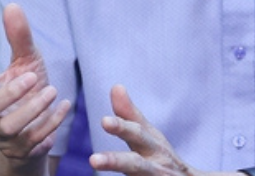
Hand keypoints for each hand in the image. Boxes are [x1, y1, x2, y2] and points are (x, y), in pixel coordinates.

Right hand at [0, 3, 71, 166]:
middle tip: (32, 77)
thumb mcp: (26, 61)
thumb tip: (12, 4)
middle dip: (8, 94)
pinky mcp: (22, 148)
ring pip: (10, 128)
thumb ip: (19, 38)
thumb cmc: (26, 87)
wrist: (36, 126)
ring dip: (32, 109)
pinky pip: (34, 140)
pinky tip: (65, 106)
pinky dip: (51, 123)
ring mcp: (4, 135)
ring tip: (52, 90)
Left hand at [89, 84, 205, 174]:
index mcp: (152, 147)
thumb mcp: (149, 135)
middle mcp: (155, 166)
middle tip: (94, 160)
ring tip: (95, 163)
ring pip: (136, 175)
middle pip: (135, 165)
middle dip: (115, 161)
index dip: (122, 128)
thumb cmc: (161, 157)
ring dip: (116, 168)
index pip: (136, 135)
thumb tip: (116, 87)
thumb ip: (130, 115)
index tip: (105, 121)